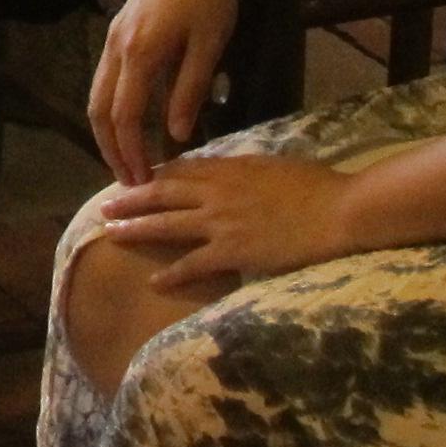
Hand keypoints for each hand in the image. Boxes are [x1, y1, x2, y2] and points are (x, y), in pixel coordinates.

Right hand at [90, 0, 242, 182]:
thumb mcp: (209, 45)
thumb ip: (189, 91)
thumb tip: (176, 134)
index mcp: (139, 53)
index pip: (125, 116)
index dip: (131, 152)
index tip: (143, 179)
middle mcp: (117, 47)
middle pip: (99, 109)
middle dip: (110, 148)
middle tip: (129, 179)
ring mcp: (114, 36)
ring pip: (98, 93)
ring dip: (108, 129)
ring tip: (128, 156)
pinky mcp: (120, 28)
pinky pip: (106, 77)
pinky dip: (113, 106)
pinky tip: (132, 119)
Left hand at [95, 155, 361, 286]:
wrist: (339, 211)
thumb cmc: (317, 186)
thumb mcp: (273, 165)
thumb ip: (244, 169)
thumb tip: (227, 173)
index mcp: (229, 169)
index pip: (181, 170)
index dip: (155, 176)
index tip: (136, 180)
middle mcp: (217, 193)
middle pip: (162, 194)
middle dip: (130, 200)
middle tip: (106, 207)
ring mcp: (222, 223)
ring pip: (167, 225)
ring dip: (136, 230)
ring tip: (111, 235)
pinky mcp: (233, 252)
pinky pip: (193, 264)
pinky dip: (171, 273)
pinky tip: (153, 280)